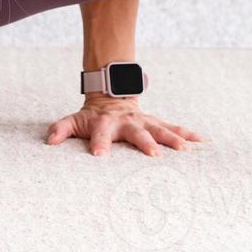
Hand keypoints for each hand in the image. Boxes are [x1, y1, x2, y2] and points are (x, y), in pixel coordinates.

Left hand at [45, 96, 204, 156]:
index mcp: (106, 122)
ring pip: (160, 129)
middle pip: (137, 132)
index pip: (100, 133)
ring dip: (173, 138)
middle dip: (145, 142)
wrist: (111, 97)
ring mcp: (144, 121)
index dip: (99, 143)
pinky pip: (173, 127)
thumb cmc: (91, 116)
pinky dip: (187, 133)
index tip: (99, 155)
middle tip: (154, 154)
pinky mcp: (155, 123)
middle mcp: (128, 121)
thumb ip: (61, 129)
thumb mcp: (74, 120)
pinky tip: (202, 141)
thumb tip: (50, 141)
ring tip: (186, 150)